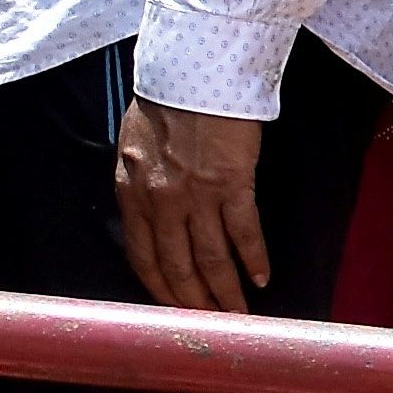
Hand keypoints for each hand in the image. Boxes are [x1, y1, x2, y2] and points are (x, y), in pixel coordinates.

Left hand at [109, 97, 269, 315]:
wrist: (197, 69)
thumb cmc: (167, 101)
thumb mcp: (134, 146)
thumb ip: (140, 185)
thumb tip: (154, 219)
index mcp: (131, 193)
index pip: (141, 258)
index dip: (160, 289)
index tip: (175, 307)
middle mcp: (159, 202)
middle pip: (177, 267)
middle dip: (194, 302)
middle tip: (210, 323)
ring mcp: (196, 195)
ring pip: (210, 259)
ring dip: (225, 292)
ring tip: (237, 313)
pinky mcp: (231, 184)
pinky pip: (243, 233)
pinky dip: (253, 260)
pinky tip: (261, 278)